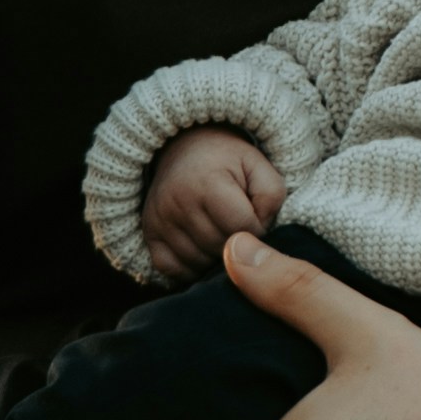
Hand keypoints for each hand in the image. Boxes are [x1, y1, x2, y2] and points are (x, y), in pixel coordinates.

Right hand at [136, 125, 285, 286]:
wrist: (185, 149)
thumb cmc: (227, 161)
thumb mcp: (258, 165)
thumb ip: (271, 195)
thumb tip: (261, 232)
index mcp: (207, 182)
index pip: (242, 228)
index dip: (259, 229)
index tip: (256, 219)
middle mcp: (177, 202)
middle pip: (220, 248)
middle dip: (238, 245)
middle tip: (240, 228)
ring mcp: (159, 220)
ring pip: (199, 263)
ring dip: (217, 259)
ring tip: (223, 237)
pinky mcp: (149, 234)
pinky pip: (172, 270)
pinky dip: (191, 269)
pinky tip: (203, 251)